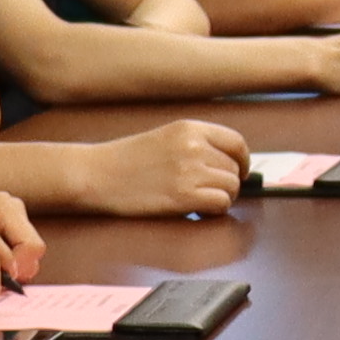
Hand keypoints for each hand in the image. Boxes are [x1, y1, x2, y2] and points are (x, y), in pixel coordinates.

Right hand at [84, 120, 251, 216]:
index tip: (240, 172)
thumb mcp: (165, 138)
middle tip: (207, 193)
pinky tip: (196, 211)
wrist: (97, 175)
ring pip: (231, 187)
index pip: (236, 143)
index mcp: (190, 128)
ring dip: (220, 198)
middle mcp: (194, 146)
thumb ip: (195, 145)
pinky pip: (221, 204)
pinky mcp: (184, 196)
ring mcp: (190, 170)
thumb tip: (227, 164)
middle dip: (226, 183)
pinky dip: (213, 211)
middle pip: (234, 169)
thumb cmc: (125, 161)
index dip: (243, 161)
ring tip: (198, 202)